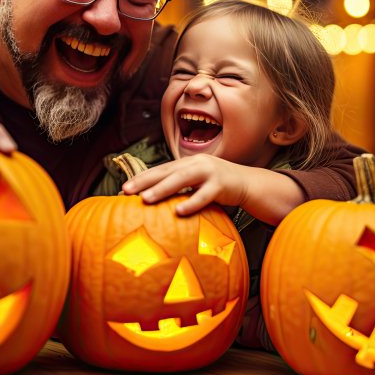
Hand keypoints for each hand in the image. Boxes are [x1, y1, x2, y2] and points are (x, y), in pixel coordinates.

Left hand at [121, 154, 250, 215]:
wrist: (249, 183)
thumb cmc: (219, 185)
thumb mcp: (197, 182)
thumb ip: (180, 187)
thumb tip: (156, 198)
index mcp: (188, 162)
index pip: (161, 169)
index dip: (142, 178)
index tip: (124, 188)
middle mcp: (197, 164)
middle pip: (167, 171)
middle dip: (145, 181)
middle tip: (127, 191)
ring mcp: (210, 172)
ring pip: (182, 179)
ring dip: (163, 189)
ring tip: (146, 199)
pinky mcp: (221, 185)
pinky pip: (204, 195)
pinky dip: (191, 202)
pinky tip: (178, 211)